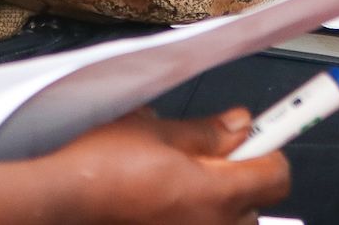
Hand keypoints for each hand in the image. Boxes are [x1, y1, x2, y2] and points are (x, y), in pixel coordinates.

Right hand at [42, 108, 289, 224]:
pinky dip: (195, 216)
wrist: (61, 200)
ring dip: (219, 204)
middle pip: (256, 206)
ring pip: (230, 223)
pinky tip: (168, 200)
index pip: (277, 176)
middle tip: (210, 159)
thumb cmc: (101, 166)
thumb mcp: (157, 130)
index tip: (261, 134)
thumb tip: (241, 124)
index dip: (269, 149)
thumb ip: (207, 132)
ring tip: (183, 183)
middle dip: (241, 180)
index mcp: (214, 194)